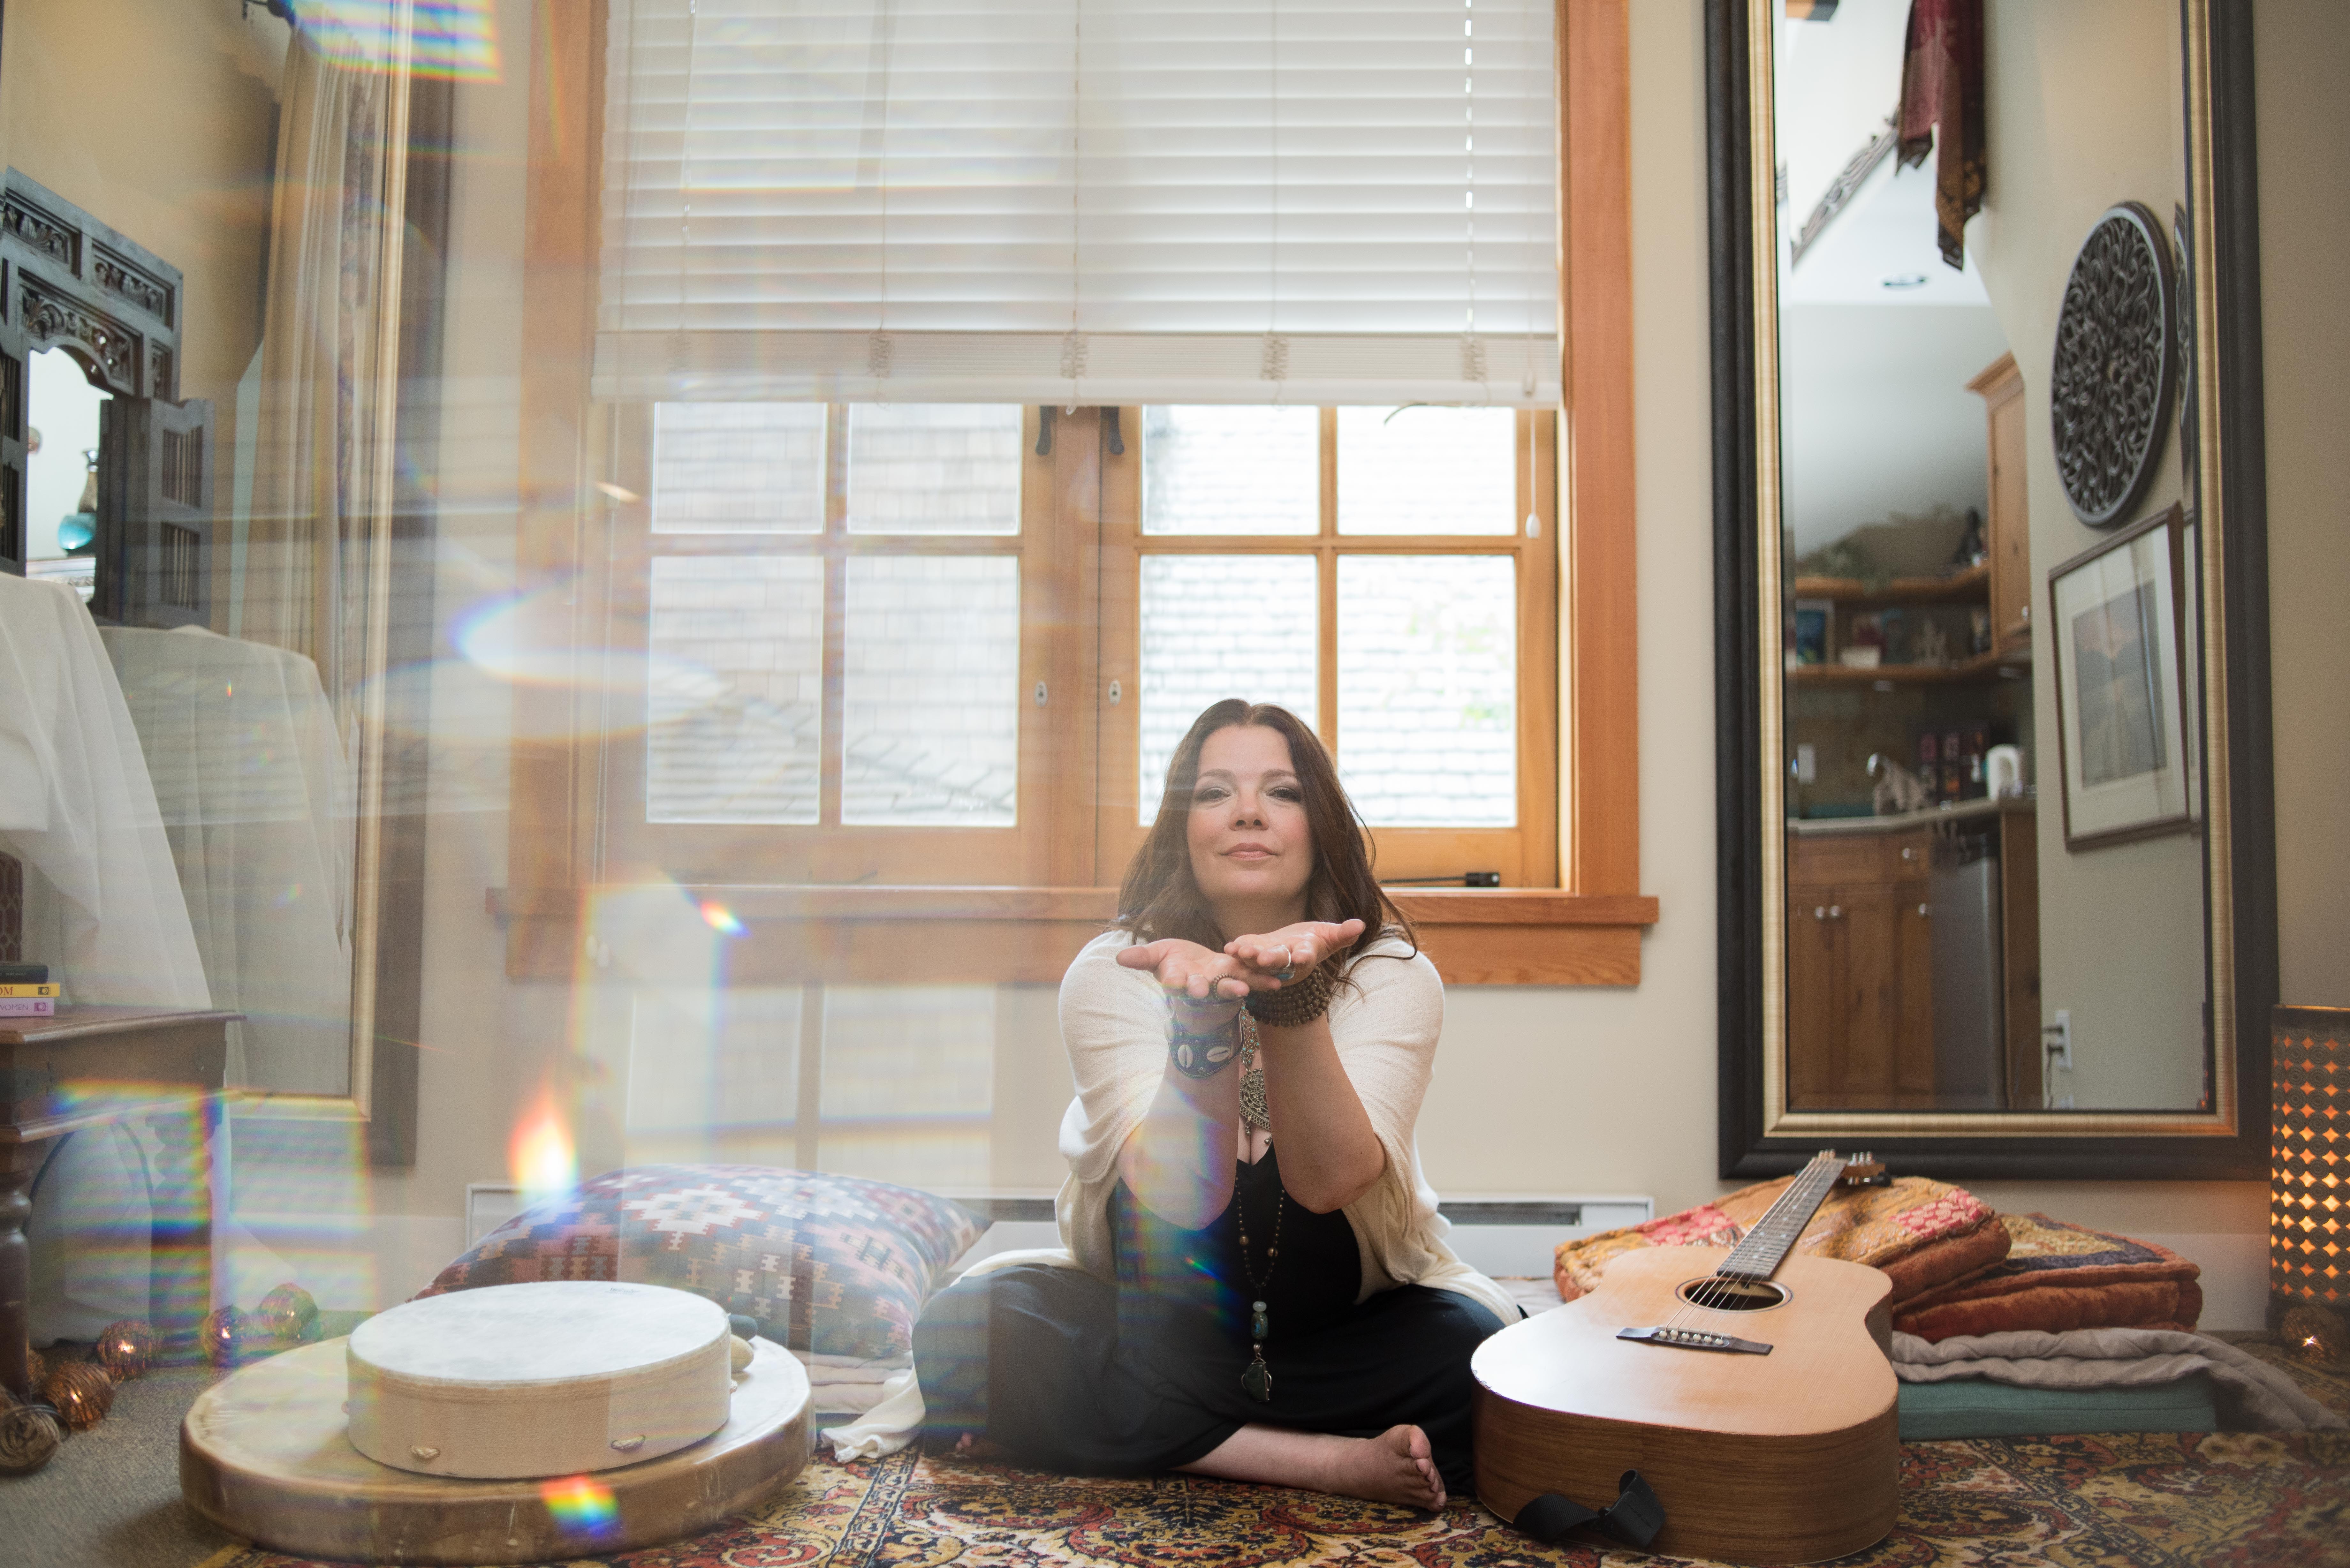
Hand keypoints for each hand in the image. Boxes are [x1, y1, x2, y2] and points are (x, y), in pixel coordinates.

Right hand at [1118, 938, 1256, 1017]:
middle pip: (1202, 989)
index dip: (1177, 984)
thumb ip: (1142, 958)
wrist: (1195, 965)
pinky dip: (1263, 979)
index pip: (1176, 983)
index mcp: (1179, 980)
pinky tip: (1277, 980)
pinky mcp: (1239, 974)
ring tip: (1245, 990)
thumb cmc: (1174, 961)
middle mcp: (1201, 986)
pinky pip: (1252, 977)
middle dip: (1205, 990)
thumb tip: (1119, 958)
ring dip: (1237, 988)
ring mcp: (1221, 982)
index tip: (1178, 984)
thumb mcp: (1157, 955)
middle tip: (1205, 992)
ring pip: (1229, 986)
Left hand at [1223, 919, 1364, 984]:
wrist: (1294, 948)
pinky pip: (1245, 951)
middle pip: (1280, 961)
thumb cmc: (1314, 941)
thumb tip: (1360, 924)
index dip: (1304, 957)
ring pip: (1258, 960)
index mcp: (1306, 955)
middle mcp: (1286, 960)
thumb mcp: (1330, 936)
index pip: (1307, 957)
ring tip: (1241, 951)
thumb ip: (1343, 934)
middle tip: (1264, 959)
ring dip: (1250, 956)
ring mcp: (1268, 958)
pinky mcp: (1254, 950)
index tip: (1302, 957)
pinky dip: (1238, 950)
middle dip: (1272, 959)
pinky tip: (1230, 947)